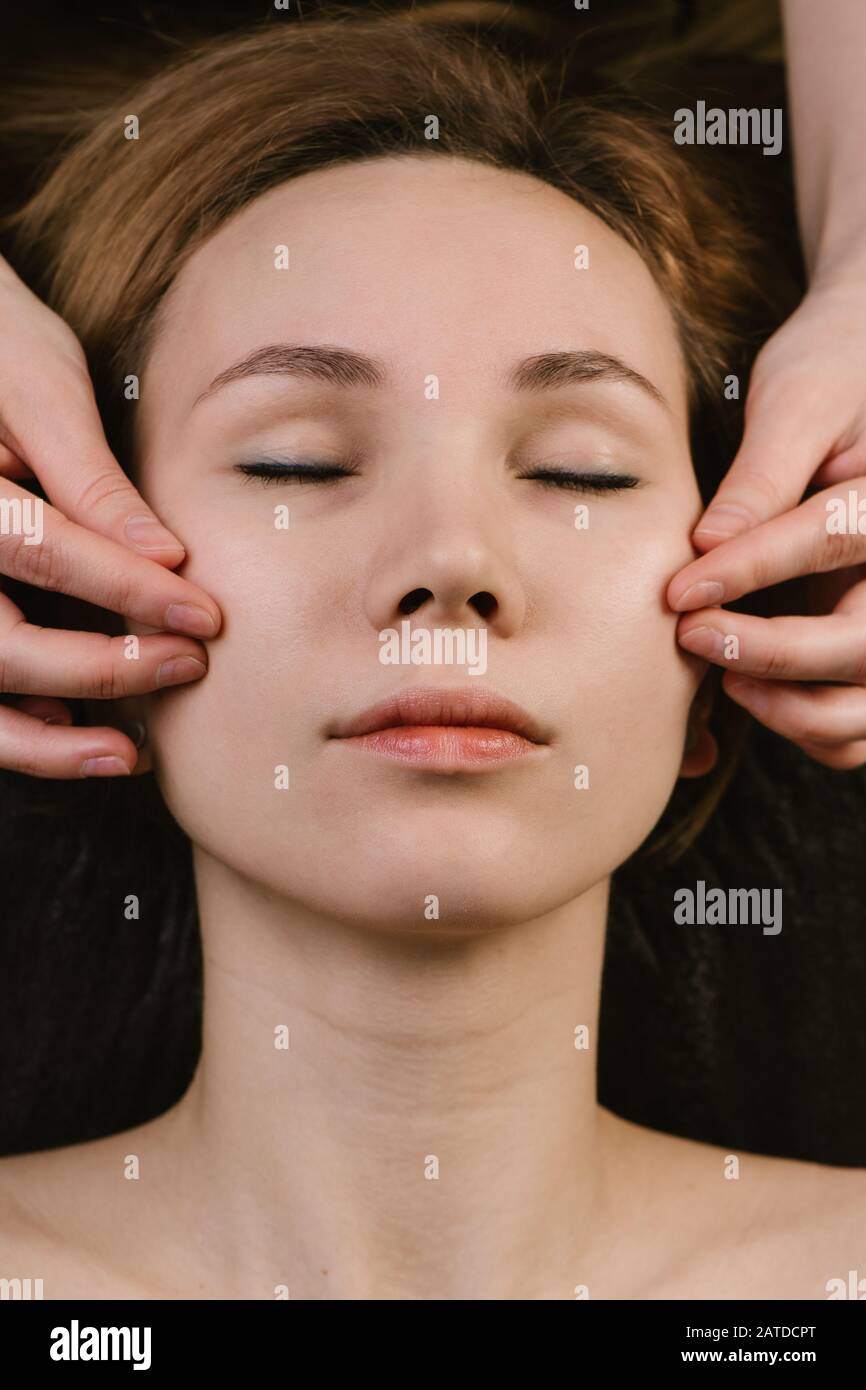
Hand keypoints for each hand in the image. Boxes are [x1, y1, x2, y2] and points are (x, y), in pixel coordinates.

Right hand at [0, 255, 221, 777]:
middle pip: (0, 643)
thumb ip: (92, 477)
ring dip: (45, 740)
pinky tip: (72, 735)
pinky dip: (13, 727)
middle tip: (188, 666)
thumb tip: (166, 557)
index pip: (42, 550)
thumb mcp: (42, 389)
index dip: (128, 590)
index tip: (205, 617)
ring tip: (125, 755)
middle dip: (101, 668)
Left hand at [667, 275, 865, 768]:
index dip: (749, 572)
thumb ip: (761, 474)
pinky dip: (814, 731)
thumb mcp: (798, 399)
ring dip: (798, 710)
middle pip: (865, 643)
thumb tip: (708, 544)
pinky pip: (862, 723)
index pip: (831, 541)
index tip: (678, 593)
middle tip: (692, 637)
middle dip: (774, 653)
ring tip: (724, 679)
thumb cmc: (834, 368)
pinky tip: (753, 694)